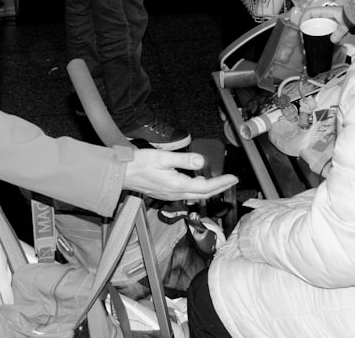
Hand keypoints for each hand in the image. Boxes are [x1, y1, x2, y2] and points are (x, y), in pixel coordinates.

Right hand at [123, 149, 238, 201]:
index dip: (221, 183)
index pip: (206, 187)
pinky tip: (197, 185)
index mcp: (178, 185)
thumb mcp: (164, 158)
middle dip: (219, 188)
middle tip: (231, 182)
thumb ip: (184, 160)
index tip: (233, 178)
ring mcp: (169, 195)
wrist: (120, 173)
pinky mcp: (164, 194)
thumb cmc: (139, 163)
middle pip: (203, 194)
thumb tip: (202, 162)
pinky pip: (186, 195)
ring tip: (219, 183)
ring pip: (195, 196)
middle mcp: (175, 194)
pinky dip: (197, 191)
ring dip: (209, 191)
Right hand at [301, 6, 348, 43]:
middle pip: (310, 21)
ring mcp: (327, 20)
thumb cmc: (353, 16)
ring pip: (315, 26)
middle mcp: (324, 15)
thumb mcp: (346, 24)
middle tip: (305, 39)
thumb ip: (340, 32)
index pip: (309, 12)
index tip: (301, 29)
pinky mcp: (330, 25)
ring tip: (311, 42)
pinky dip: (320, 35)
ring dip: (313, 33)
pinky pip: (321, 30)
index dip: (303, 19)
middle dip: (306, 29)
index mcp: (325, 11)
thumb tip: (332, 40)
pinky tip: (322, 42)